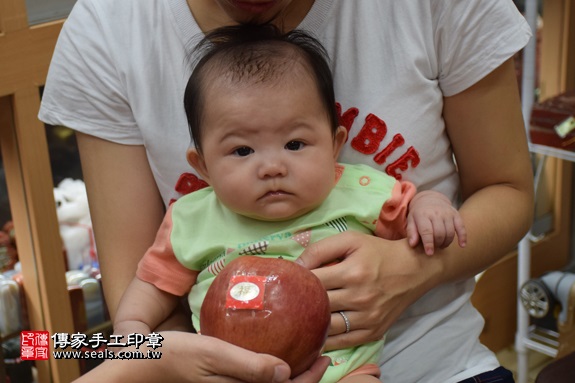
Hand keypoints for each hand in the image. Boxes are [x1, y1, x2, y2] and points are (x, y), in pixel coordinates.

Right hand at [75, 331, 329, 382]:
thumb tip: (285, 372)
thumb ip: (248, 366)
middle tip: (319, 356)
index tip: (325, 357)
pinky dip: (268, 374)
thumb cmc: (172, 356)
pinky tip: (270, 358)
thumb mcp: (212, 354)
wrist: (139, 367)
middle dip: (303, 379)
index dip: (310, 378)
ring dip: (287, 377)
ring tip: (301, 356)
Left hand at [296, 231, 440, 351]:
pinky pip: (342, 342)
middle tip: (286, 300)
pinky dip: (325, 339)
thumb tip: (295, 266)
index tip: (286, 281)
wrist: (413, 269)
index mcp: (353, 272)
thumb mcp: (350, 240)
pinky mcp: (373, 332)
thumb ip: (320, 249)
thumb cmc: (377, 252)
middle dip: (299, 302)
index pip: (312, 281)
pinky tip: (314, 332)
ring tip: (297, 316)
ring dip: (310, 323)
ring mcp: (367, 318)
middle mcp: (360, 298)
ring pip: (327, 327)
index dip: (296, 281)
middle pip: (318, 305)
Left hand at [406, 190, 466, 254]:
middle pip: (439, 233)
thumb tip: (412, 244)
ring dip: (446, 242)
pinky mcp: (456, 214)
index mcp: (423, 214)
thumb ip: (411, 232)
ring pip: (450, 232)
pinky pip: (461, 227)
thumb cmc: (419, 214)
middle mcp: (436, 213)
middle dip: (437, 244)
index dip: (429, 243)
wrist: (430, 199)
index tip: (429, 253)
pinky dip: (462, 237)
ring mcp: (447, 213)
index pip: (427, 231)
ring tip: (441, 245)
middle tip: (434, 247)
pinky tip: (462, 245)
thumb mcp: (411, 221)